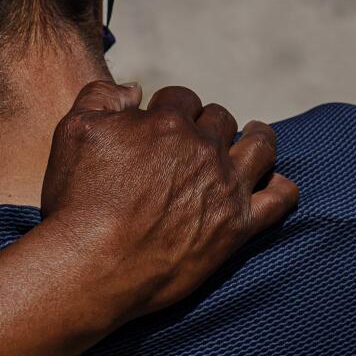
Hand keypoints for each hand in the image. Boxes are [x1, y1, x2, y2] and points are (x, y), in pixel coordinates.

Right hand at [39, 81, 297, 320]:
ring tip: (258, 136)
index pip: (181, 98)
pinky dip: (283, 187)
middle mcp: (203, 149)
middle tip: (195, 143)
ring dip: (259, 137)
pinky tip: (276, 184)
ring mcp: (226, 188)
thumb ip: (103, 96)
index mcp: (167, 122)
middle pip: (220, 119)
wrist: (92, 266)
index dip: (170, 107)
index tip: (161, 124)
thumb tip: (136, 90)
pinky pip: (280, 199)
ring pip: (260, 147)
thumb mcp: (73, 131)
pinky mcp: (238, 227)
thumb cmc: (76, 200)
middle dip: (208, 124)